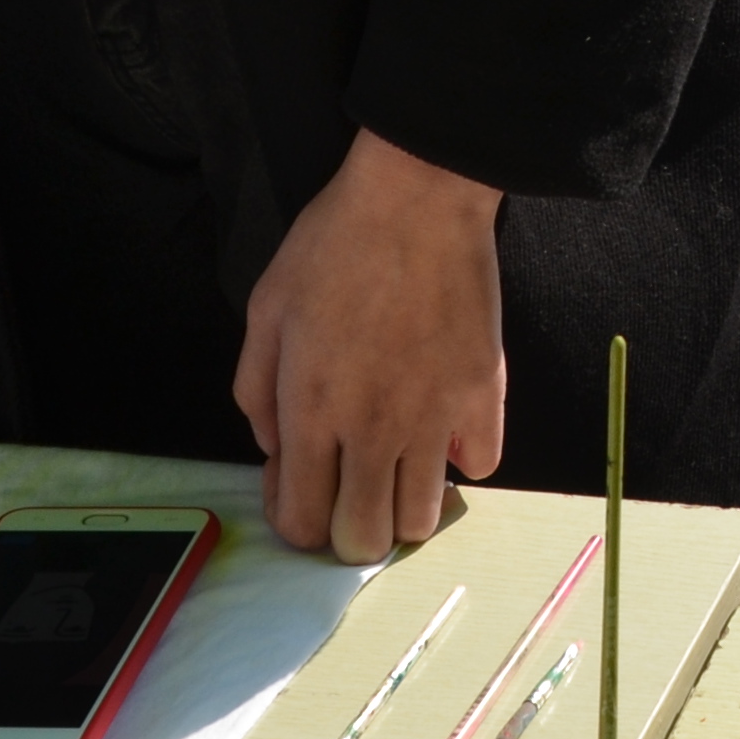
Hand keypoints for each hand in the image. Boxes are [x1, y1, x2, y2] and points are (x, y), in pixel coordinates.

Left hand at [231, 130, 506, 563]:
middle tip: (346, 489)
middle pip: (365, 540)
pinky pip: (480, 465)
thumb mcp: (266, 311)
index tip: (299, 485)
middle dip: (348, 532)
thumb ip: (256, 391)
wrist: (418, 198)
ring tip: (395, 467)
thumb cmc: (334, 245)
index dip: (295, 520)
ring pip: (424, 518)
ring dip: (404, 506)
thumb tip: (275, 447)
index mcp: (313, 411)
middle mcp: (375, 428)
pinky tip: (441, 428)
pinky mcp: (484, 394)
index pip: (303, 522)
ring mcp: (436, 416)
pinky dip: (460, 461)